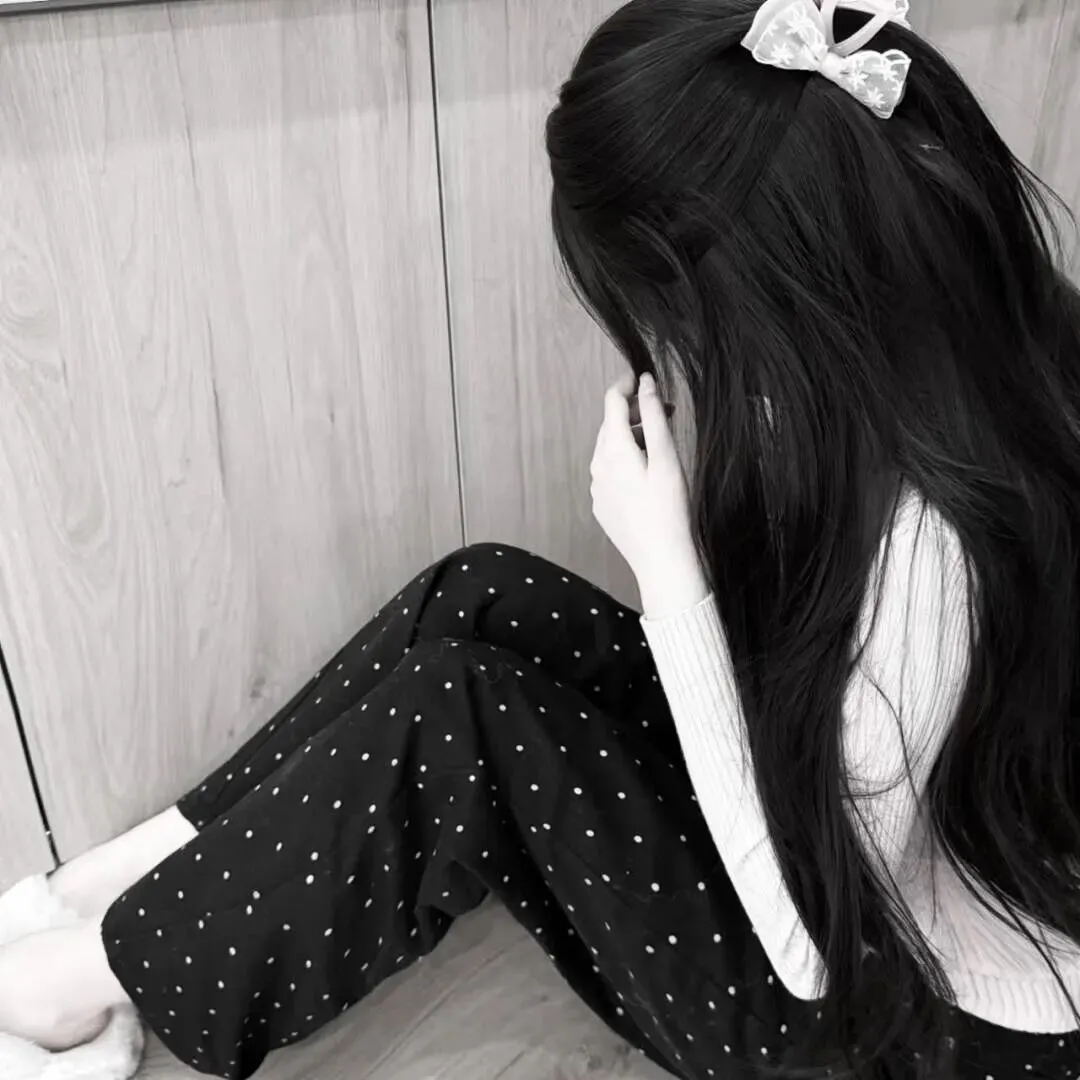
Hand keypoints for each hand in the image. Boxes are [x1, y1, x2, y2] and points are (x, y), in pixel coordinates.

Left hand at [590, 373, 708, 618]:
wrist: (661, 560)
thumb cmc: (670, 509)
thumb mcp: (667, 457)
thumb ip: (655, 415)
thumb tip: (646, 381)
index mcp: (613, 449)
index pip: (612, 402)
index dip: (627, 384)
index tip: (645, 376)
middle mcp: (597, 466)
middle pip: (610, 425)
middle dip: (635, 412)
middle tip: (668, 411)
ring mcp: (597, 488)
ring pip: (610, 449)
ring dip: (632, 437)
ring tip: (661, 442)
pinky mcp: (602, 505)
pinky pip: (610, 472)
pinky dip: (627, 461)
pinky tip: (649, 473)